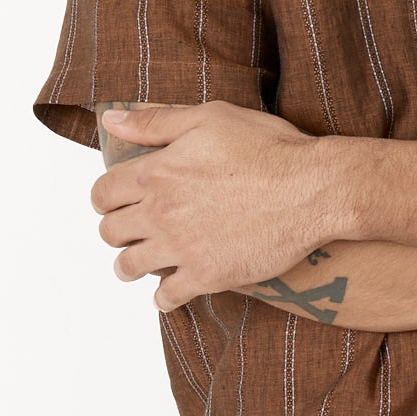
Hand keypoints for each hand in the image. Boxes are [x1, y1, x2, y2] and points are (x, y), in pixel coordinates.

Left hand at [89, 102, 351, 311]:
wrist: (313, 189)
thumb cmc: (269, 148)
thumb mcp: (210, 117)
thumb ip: (155, 120)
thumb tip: (110, 120)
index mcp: (157, 172)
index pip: (103, 193)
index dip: (105, 198)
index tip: (116, 202)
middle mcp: (161, 212)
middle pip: (111, 232)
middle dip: (117, 231)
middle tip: (131, 232)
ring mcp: (182, 248)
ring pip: (129, 267)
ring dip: (130, 266)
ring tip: (139, 264)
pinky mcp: (207, 276)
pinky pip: (167, 298)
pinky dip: (163, 298)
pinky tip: (170, 291)